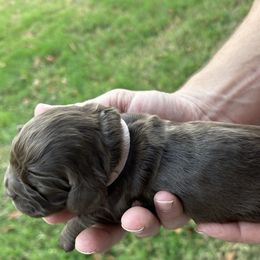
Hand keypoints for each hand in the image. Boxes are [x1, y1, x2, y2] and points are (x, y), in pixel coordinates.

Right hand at [35, 90, 193, 253]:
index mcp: (115, 175)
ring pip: (144, 225)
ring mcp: (157, 197)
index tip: (55, 218)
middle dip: (98, 236)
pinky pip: (174, 215)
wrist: (189, 106)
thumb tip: (39, 109)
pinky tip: (166, 197)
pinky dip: (169, 211)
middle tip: (85, 240)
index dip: (72, 214)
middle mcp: (134, 191)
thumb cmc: (151, 106)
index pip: (90, 201)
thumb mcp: (116, 104)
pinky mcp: (181, 196)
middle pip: (113, 225)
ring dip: (137, 225)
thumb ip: (85, 111)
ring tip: (134, 216)